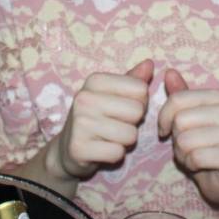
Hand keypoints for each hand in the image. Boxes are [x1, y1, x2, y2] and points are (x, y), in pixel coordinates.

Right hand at [45, 59, 153, 182]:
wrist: (69, 148)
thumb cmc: (98, 117)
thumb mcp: (113, 95)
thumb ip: (133, 80)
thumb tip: (150, 63)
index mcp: (94, 80)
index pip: (140, 89)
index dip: (138, 102)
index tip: (121, 108)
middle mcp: (84, 98)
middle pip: (137, 111)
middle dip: (132, 123)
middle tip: (114, 124)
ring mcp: (80, 123)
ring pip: (130, 135)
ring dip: (124, 141)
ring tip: (108, 137)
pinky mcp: (79, 148)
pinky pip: (117, 153)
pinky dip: (114, 155)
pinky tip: (101, 149)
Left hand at [157, 68, 218, 206]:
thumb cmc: (202, 145)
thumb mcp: (186, 118)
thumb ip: (180, 96)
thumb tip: (169, 72)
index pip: (177, 99)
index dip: (164, 117)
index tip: (167, 129)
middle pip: (181, 120)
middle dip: (177, 137)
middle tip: (188, 145)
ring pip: (186, 140)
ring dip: (183, 153)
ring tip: (195, 155)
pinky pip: (196, 157)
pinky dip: (191, 165)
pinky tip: (201, 166)